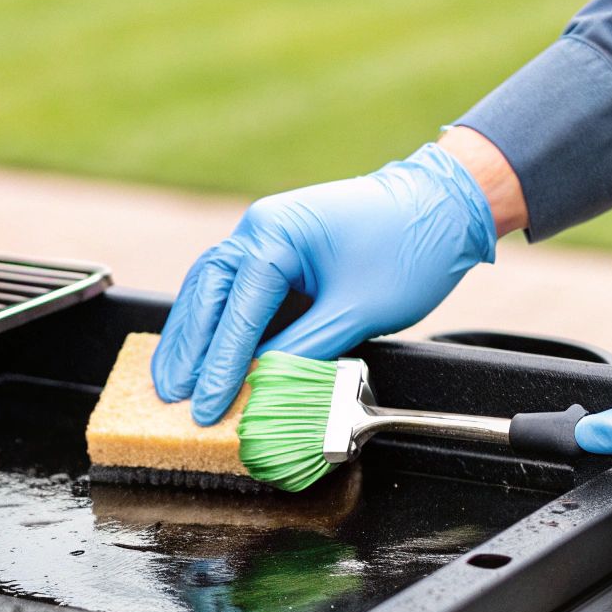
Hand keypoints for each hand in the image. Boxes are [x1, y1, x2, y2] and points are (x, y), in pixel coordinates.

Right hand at [152, 141, 499, 423]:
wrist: (443, 206)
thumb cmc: (409, 247)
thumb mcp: (358, 310)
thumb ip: (306, 350)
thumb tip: (264, 387)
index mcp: (276, 235)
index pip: (237, 310)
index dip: (220, 365)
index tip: (204, 405)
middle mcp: (258, 229)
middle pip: (205, 294)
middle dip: (186, 349)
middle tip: (168, 396)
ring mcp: (262, 236)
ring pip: (209, 289)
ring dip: (189, 336)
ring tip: (168, 379)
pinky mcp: (274, 251)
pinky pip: (230, 289)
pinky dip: (213, 322)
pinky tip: (199, 351)